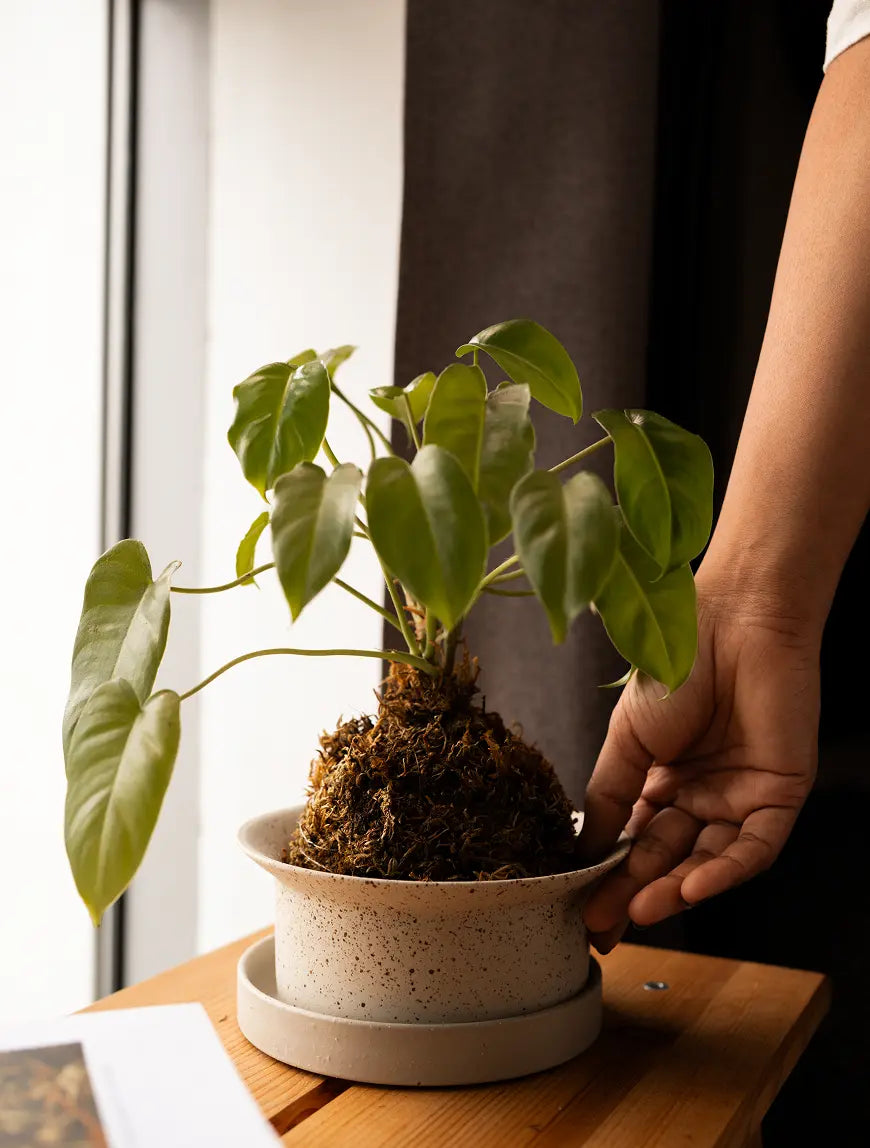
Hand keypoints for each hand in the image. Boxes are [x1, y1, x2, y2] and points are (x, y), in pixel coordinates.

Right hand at [579, 572, 820, 952]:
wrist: (731, 624)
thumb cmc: (672, 671)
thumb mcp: (626, 740)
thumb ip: (609, 798)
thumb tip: (582, 852)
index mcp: (660, 780)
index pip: (633, 842)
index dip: (607, 877)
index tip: (580, 912)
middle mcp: (699, 795)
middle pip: (665, 858)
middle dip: (634, 893)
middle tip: (602, 926)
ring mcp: (738, 798)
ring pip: (706, 860)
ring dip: (674, 890)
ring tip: (640, 912)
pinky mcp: (779, 796)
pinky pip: (753, 847)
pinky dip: (724, 871)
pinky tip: (690, 886)